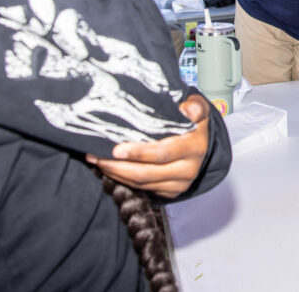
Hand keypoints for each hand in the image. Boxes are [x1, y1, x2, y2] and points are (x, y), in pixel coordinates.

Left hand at [86, 94, 211, 198]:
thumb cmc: (191, 120)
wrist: (202, 142)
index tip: (117, 149)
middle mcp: (189, 169)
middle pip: (147, 173)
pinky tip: (110, 169)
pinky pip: (143, 188)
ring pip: (142, 183)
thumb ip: (194, 106)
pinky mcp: (172, 192)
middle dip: (118, 166)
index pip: (162, 153)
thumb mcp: (197, 107)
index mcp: (194, 147)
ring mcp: (180, 183)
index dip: (138, 153)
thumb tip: (188, 109)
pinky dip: (123, 179)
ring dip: (116, 173)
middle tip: (96, 156)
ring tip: (97, 161)